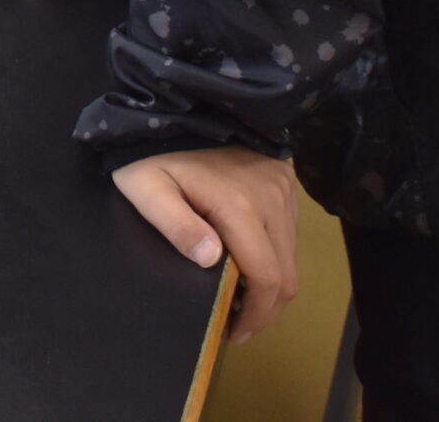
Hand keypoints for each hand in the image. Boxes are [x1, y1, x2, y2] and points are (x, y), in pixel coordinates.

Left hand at [114, 148, 301, 342]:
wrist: (175, 104)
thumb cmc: (152, 152)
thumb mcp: (146, 188)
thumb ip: (174, 223)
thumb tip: (211, 261)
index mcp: (240, 206)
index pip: (266, 277)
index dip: (255, 313)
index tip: (233, 332)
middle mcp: (272, 200)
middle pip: (286, 275)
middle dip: (266, 309)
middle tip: (238, 327)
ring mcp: (283, 189)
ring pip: (292, 257)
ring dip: (273, 286)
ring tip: (242, 302)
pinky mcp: (285, 181)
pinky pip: (290, 233)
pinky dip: (277, 258)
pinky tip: (251, 266)